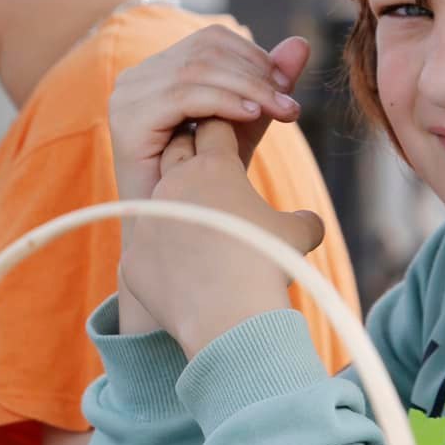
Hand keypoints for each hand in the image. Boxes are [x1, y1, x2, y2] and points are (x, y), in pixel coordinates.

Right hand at [108, 29, 311, 329]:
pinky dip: (223, 101)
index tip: (289, 89)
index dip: (255, 57)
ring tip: (282, 112)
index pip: (211, 41)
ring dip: (249, 88)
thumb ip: (267, 86)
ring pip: (197, 70)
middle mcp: (135, 79)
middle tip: (291, 105)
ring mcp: (125, 98)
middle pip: (205, 51)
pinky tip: (252, 117)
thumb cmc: (208, 190)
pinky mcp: (126, 122)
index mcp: (157, 72)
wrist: (176, 244)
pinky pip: (183, 96)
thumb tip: (301, 44)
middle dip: (257, 75)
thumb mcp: (244, 128)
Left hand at [120, 118, 325, 358]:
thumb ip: (304, 221)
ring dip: (174, 204)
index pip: (214, 129)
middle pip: (176, 150)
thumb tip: (311, 223)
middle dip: (190, 152)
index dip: (222, 132)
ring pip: (157, 200)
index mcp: (215, 167)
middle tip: (203, 163)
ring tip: (192, 219)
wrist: (230, 315)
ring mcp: (149, 219)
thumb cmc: (266, 266)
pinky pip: (146, 248)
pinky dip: (162, 255)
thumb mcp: (297, 236)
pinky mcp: (134, 256)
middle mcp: (175, 184)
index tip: (226, 139)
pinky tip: (180, 271)